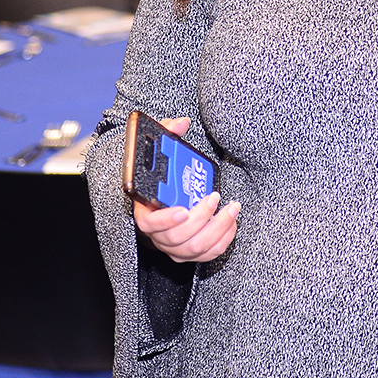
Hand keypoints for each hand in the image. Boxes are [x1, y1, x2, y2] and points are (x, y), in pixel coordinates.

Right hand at [131, 117, 239, 262]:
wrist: (159, 197)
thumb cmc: (159, 176)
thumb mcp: (159, 151)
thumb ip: (166, 133)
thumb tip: (182, 123)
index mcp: (144, 210)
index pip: (148, 223)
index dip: (165, 220)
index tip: (183, 209)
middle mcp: (156, 233)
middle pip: (177, 237)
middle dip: (201, 218)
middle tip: (215, 197)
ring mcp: (172, 245)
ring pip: (195, 248)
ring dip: (217, 229)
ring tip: (232, 209)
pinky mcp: (188, 252)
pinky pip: (206, 254)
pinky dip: (222, 241)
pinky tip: (232, 223)